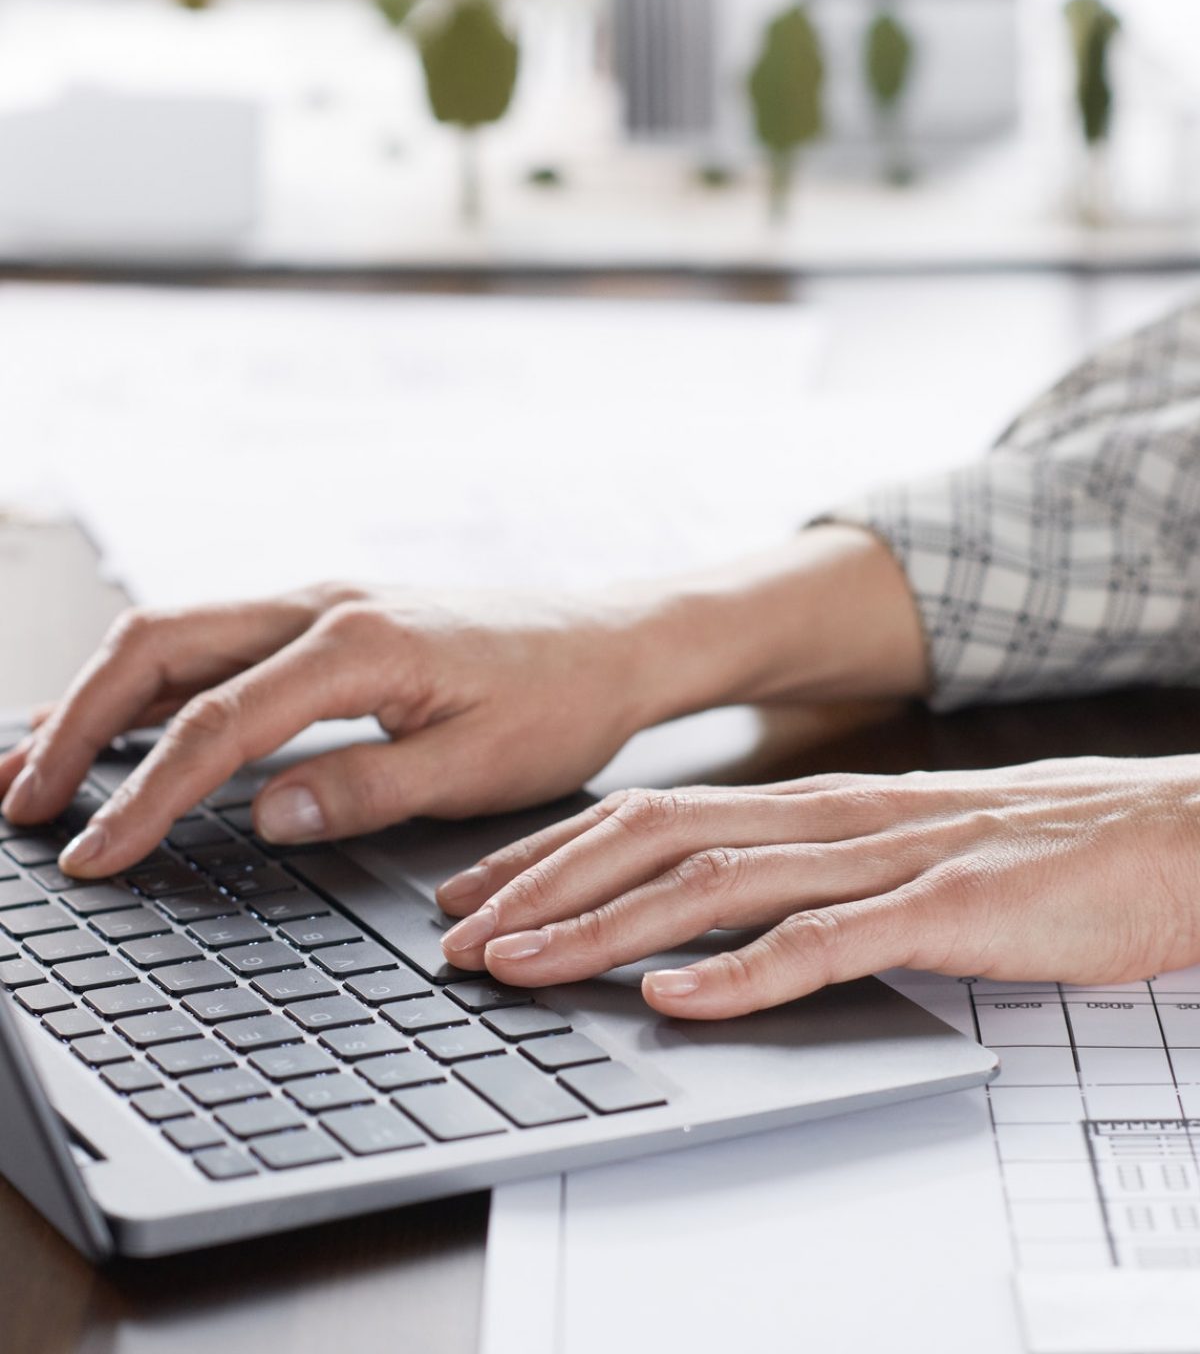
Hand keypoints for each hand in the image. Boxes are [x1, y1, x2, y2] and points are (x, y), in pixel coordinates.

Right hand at [0, 525, 923, 879]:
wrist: (615, 641)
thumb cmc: (564, 699)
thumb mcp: (481, 764)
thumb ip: (370, 787)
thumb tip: (266, 812)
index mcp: (358, 642)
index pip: (217, 723)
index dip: (144, 796)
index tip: (92, 856)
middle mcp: (323, 605)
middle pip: (159, 648)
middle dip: (75, 722)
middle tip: (18, 800)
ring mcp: (321, 603)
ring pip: (175, 635)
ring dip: (96, 694)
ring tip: (28, 757)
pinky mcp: (331, 620)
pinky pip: (216, 643)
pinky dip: (152, 684)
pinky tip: (119, 720)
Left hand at [438, 756, 1199, 1017]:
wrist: (1174, 833)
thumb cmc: (1035, 852)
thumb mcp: (895, 853)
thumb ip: (808, 874)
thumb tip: (705, 923)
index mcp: (813, 805)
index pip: (650, 815)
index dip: (551, 852)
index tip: (478, 891)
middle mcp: (832, 817)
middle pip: (655, 837)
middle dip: (544, 886)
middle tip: (459, 936)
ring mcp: (888, 855)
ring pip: (717, 884)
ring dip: (608, 929)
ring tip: (524, 965)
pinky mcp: (950, 903)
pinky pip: (828, 939)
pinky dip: (744, 972)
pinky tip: (677, 1002)